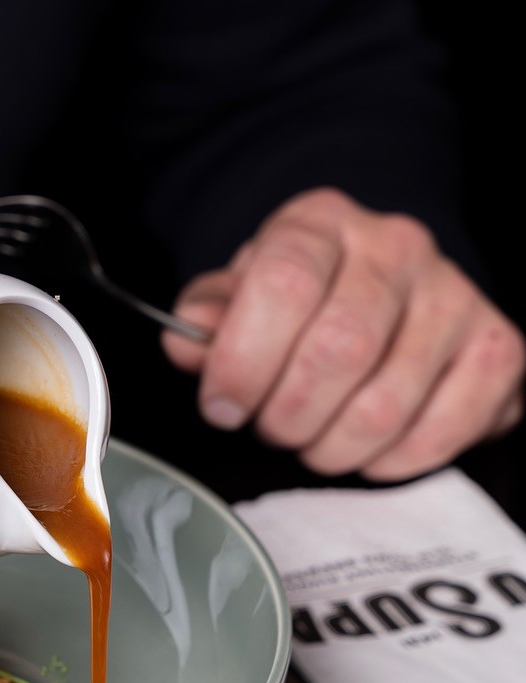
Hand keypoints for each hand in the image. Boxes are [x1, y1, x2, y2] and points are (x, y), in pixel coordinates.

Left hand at [163, 189, 523, 478]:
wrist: (389, 297)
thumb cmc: (303, 302)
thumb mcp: (241, 296)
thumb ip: (207, 318)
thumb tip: (188, 339)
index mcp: (322, 223)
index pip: (283, 284)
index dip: (242, 362)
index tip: (222, 405)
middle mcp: (397, 247)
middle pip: (338, 350)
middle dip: (288, 414)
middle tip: (272, 427)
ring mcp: (456, 296)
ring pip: (385, 404)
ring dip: (332, 446)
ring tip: (314, 439)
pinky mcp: (498, 350)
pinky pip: (439, 432)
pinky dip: (389, 460)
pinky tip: (367, 447)